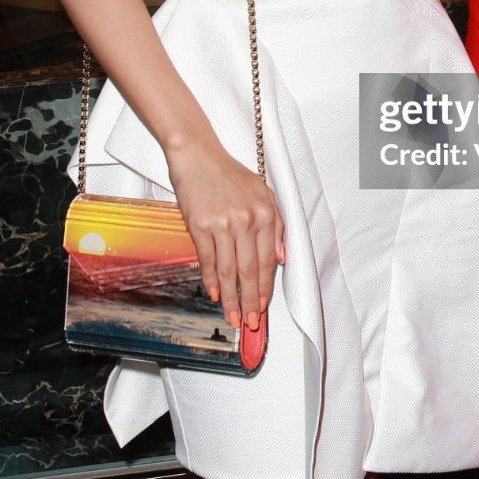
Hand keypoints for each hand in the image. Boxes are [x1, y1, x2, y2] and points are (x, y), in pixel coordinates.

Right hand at [166, 138, 285, 330]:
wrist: (198, 156)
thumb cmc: (229, 174)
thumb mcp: (262, 192)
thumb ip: (276, 225)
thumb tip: (281, 257)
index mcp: (265, 213)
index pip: (268, 260)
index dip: (266, 286)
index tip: (263, 305)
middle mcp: (247, 220)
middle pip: (250, 270)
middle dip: (250, 300)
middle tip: (250, 322)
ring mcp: (223, 224)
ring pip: (228, 270)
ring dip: (231, 298)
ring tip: (232, 317)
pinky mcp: (200, 225)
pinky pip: (207, 260)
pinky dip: (211, 280)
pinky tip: (214, 294)